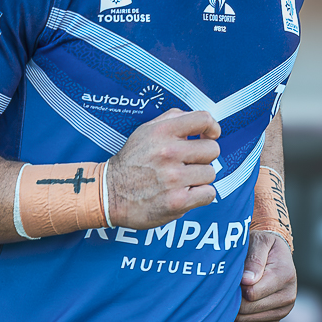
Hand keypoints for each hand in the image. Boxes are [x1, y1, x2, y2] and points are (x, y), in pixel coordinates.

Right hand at [105, 108, 220, 229]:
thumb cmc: (131, 161)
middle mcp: (169, 152)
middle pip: (212, 149)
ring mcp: (174, 178)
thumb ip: (173, 119)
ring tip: (182, 180)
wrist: (109, 193)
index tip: (209, 136)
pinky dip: (200, 195)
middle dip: (203, 157)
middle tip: (188, 163)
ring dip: (199, 178)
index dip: (212, 128)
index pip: (203, 119)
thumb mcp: (145, 130)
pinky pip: (209, 194)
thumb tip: (202, 123)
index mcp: (162, 131)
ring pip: (211, 173)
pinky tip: (185, 193)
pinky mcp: (177, 202)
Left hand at [235, 230, 294, 321]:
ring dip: (236, 311)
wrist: (275, 254)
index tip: (229, 280)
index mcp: (285, 275)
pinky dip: (242, 319)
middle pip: (250, 308)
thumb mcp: (259, 242)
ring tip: (229, 296)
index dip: (236, 288)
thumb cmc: (264, 245)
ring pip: (251, 319)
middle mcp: (289, 295)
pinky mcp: (277, 318)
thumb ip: (254, 259)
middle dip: (233, 300)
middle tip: (224, 289)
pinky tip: (236, 307)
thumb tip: (247, 280)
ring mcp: (284, 309)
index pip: (252, 293)